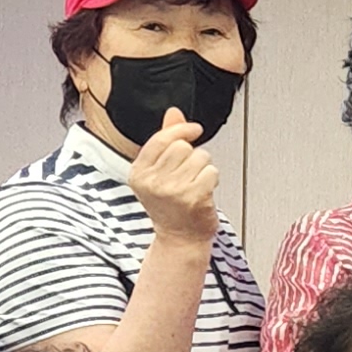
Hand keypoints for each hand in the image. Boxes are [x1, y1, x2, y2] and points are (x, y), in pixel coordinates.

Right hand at [130, 109, 223, 245]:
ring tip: (195, 183)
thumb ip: (166, 140)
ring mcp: (172, 191)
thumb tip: (174, 112)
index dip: (181, 129)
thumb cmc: (171, 205)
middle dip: (192, 155)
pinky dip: (212, 179)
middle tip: (189, 173)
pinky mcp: (192, 198)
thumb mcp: (159, 172)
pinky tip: (203, 192)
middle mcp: (152, 182)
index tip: (194, 130)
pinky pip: (211, 171)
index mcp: (139, 173)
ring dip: (204, 167)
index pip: (160, 139)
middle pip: (182, 146)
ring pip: (200, 157)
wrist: (180, 238)